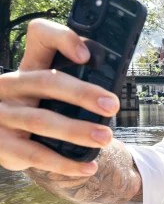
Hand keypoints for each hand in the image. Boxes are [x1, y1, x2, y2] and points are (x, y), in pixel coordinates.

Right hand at [0, 19, 119, 176]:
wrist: (8, 142)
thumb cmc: (41, 112)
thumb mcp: (50, 95)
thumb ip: (75, 88)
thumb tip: (111, 98)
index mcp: (29, 67)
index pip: (40, 36)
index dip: (62, 39)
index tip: (87, 55)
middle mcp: (11, 86)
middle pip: (46, 81)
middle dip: (82, 93)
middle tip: (112, 105)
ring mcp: (2, 114)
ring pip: (40, 120)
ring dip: (76, 130)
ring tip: (105, 137)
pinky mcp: (1, 144)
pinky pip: (35, 155)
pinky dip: (65, 164)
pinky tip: (88, 167)